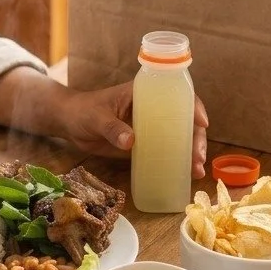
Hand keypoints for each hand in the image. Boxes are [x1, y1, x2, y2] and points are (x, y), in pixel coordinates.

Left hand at [59, 82, 208, 176]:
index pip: (176, 94)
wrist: (69, 124)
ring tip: (197, 171)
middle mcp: (153, 109)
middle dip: (196, 138)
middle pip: (184, 119)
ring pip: (178, 137)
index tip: (202, 122)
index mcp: (144, 93)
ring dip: (191, 153)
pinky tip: (186, 175)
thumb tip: (131, 141)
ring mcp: (150, 127)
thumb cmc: (83, 111)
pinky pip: (165, 152)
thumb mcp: (97, 117)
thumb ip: (112, 128)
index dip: (193, 106)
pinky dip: (177, 162)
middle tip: (198, 157)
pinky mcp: (144, 144)